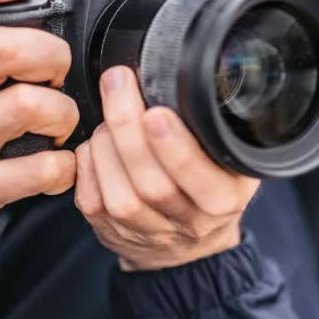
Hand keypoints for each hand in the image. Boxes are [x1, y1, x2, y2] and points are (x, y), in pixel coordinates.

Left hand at [74, 66, 259, 270]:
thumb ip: (213, 128)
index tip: (156, 113)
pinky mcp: (114, 232)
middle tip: (118, 83)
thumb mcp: (230, 156)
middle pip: (152, 184)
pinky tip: (95, 142)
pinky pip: (92, 201)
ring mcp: (149, 232)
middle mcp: (190, 222)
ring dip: (106, 146)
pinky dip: (88, 163)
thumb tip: (179, 76)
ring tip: (109, 115)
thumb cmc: (208, 184)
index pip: (202, 180)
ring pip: (120, 196)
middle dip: (128, 128)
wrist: (189, 242)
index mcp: (224, 199)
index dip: (176, 148)